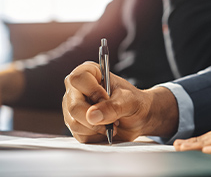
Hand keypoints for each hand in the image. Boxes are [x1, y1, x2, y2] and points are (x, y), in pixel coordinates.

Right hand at [63, 61, 178, 142]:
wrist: (138, 118)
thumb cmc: (133, 102)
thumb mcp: (128, 101)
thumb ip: (113, 106)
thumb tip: (92, 116)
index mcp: (89, 74)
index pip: (78, 79)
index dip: (93, 92)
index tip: (107, 99)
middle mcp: (76, 90)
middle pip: (74, 106)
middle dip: (96, 118)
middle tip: (114, 118)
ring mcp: (72, 108)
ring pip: (75, 123)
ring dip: (98, 128)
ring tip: (112, 124)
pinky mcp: (75, 125)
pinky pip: (79, 135)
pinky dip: (96, 136)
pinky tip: (106, 130)